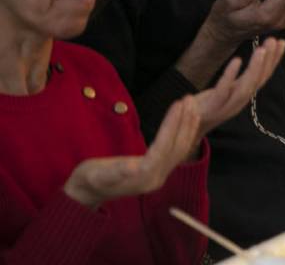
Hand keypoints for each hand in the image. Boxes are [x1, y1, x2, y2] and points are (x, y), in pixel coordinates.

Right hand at [64, 95, 200, 208]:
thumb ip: (114, 172)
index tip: (178, 104)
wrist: (85, 194)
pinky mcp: (159, 171)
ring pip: (180, 148)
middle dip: (184, 121)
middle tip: (189, 98)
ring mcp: (160, 175)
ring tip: (191, 104)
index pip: (164, 147)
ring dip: (188, 125)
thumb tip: (132, 167)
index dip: (172, 125)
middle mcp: (157, 178)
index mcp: (144, 177)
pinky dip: (184, 133)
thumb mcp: (96, 175)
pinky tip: (187, 120)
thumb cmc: (88, 181)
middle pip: (177, 146)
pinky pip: (177, 150)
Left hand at [194, 38, 284, 138]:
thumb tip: (254, 61)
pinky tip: (237, 60)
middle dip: (269, 60)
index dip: (274, 60)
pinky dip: (231, 76)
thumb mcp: (227, 90)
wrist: (188, 128)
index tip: (282, 42)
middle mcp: (240, 101)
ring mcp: (227, 106)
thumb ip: (240, 79)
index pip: (263, 76)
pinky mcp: (212, 108)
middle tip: (275, 41)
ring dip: (256, 68)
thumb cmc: (207, 106)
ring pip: (246, 87)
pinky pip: (223, 91)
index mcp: (244, 95)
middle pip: (259, 80)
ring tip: (262, 49)